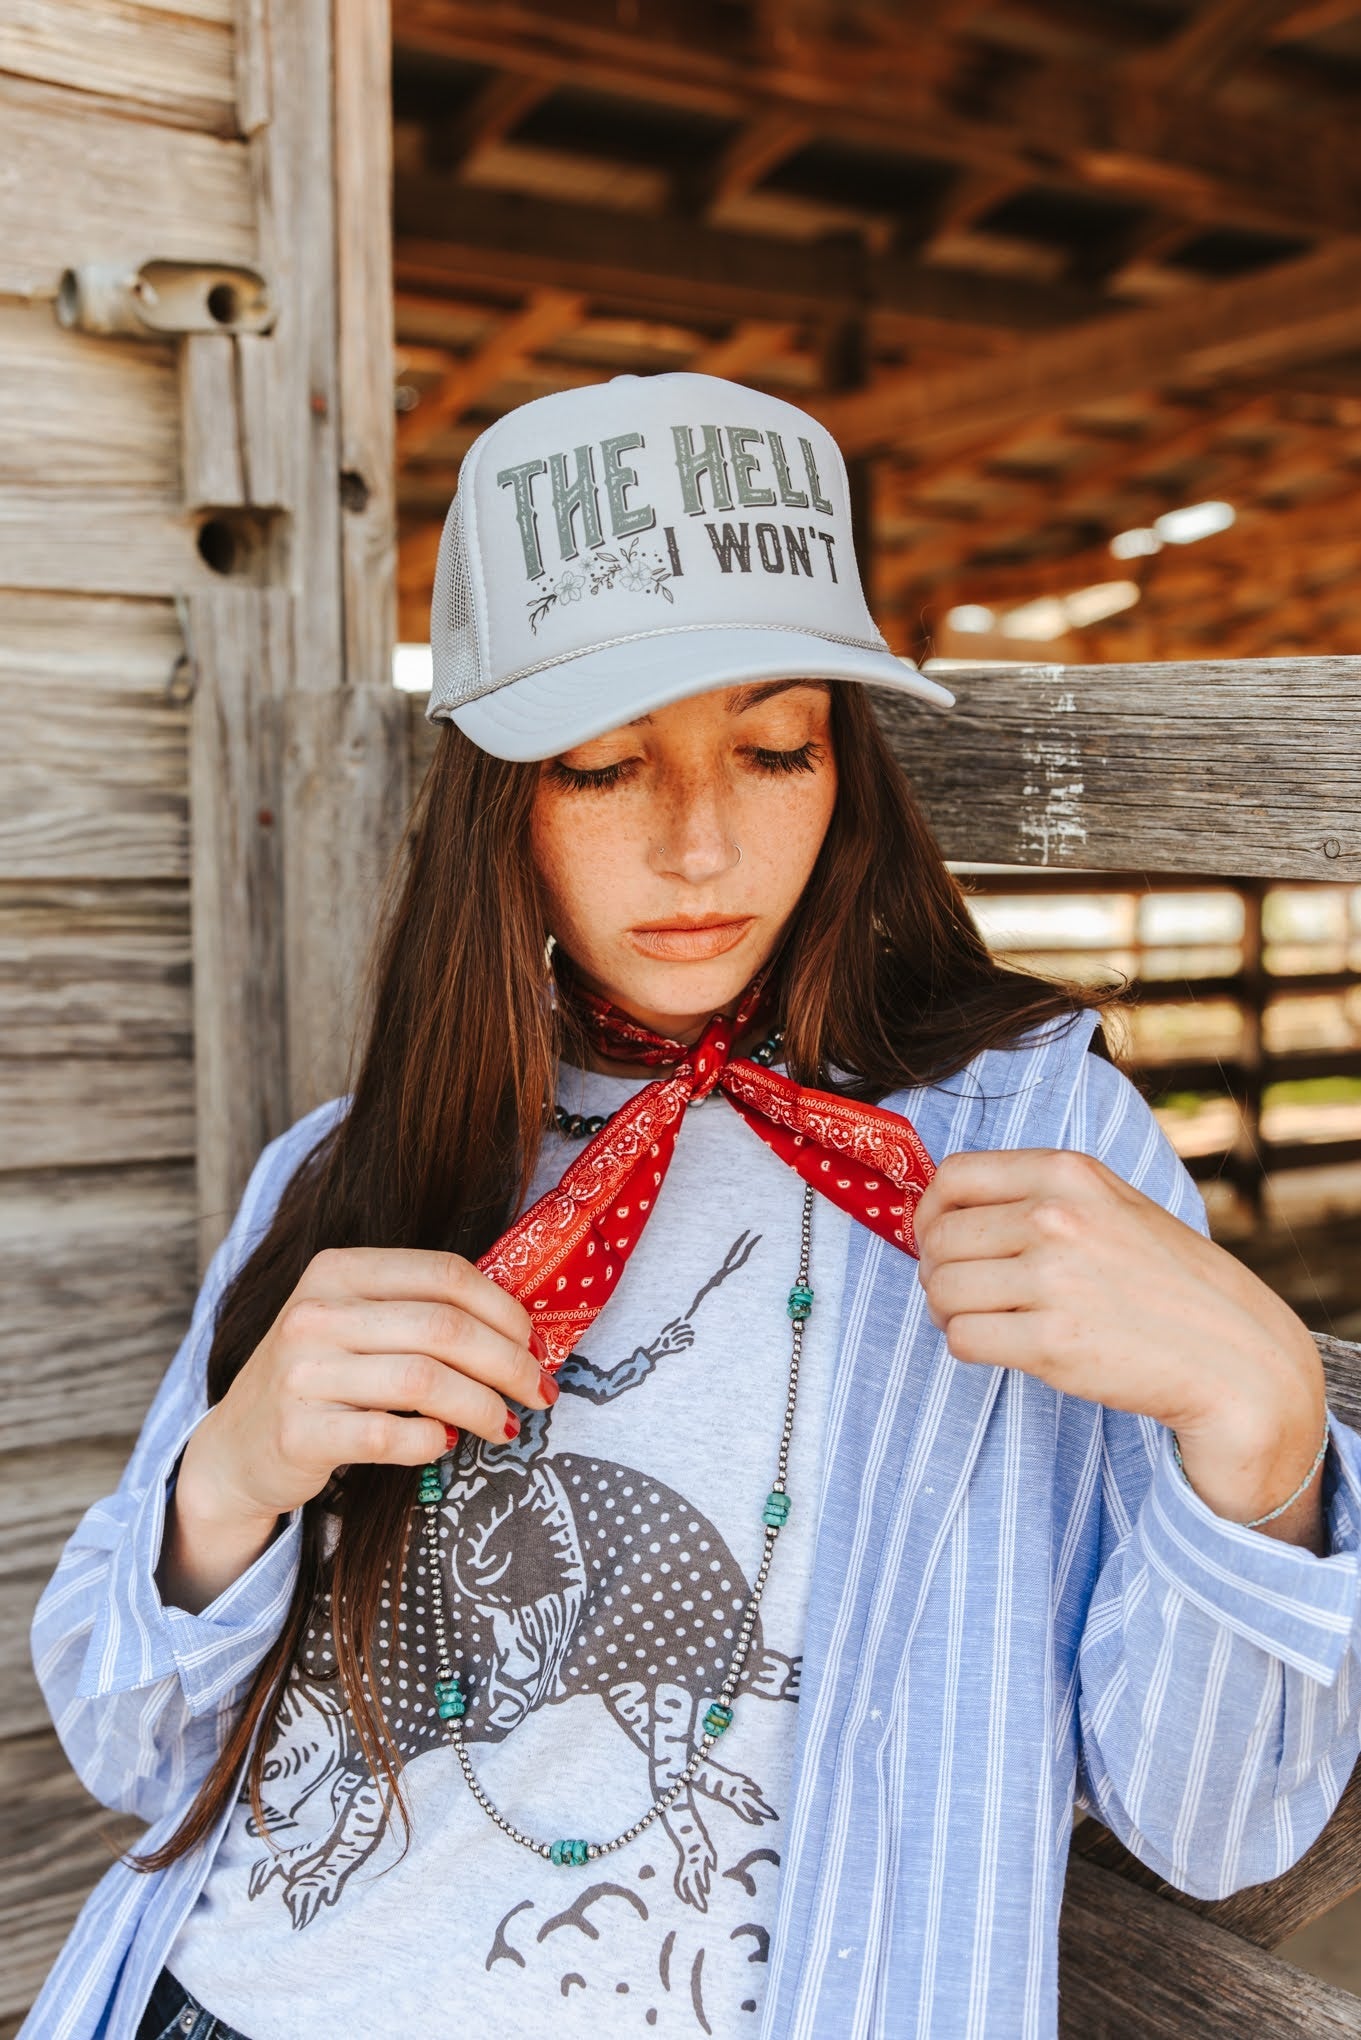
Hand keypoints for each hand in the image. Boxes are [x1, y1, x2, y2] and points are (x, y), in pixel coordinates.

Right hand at [159, 1249, 553, 1609]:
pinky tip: (445, 1443)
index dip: (504, 1309)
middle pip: (445, 1327)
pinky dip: (432, 1440)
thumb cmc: (321, 1380)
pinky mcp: (298, 1432)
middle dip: (509, 1362)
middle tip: (538, 1391)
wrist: (236, 1447)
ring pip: (425, 1381)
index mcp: (338, 1270)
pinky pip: (390, 1434)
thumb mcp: (356, 1323)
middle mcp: (315, 1313)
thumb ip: (419, 1311)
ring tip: (506, 1424)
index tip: (536, 1343)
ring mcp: (302, 1372)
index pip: (444, 1273)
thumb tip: (523, 1329)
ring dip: (484, 1406)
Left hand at [914, 1150, 1327, 1546]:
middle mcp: (1056, 1218)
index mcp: (1068, 1174)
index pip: (954, 1177)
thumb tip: (944, 1212)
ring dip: (949, 1311)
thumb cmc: (1168, 1282)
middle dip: (938, 1270)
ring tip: (985, 1319)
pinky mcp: (1050, 1342)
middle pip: (940, 1239)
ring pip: (942, 1290)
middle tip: (963, 1292)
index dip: (930, 1212)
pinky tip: (1002, 1345)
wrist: (1236, 1356)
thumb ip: (1038, 1197)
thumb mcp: (1112, 1206)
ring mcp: (1052, 1280)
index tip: (936, 1237)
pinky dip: (968, 1346)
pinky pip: (962, 1339)